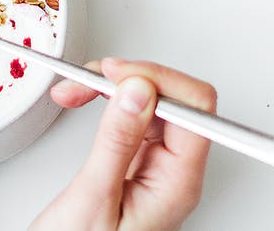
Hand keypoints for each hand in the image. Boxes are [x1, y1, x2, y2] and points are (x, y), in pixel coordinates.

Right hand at [31, 59, 216, 230]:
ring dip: (115, 87)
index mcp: (178, 183)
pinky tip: (86, 101)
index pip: (195, 109)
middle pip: (176, 99)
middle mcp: (175, 173)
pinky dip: (108, 102)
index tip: (116, 75)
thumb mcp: (92, 198)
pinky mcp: (137, 162)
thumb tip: (139, 90)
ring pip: (152, 103)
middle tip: (91, 79)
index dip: (157, 80)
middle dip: (132, 78)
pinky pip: (134, 117)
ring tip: (77, 89)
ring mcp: (158, 167)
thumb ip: (117, 141)